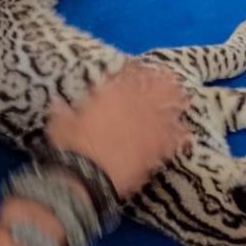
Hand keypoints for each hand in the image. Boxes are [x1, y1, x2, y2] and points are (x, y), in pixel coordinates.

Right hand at [46, 64, 189, 196]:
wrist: (85, 176)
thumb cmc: (69, 147)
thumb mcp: (61, 124)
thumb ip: (64, 112)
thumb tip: (57, 103)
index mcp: (110, 97)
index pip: (128, 77)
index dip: (139, 72)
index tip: (146, 68)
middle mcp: (133, 108)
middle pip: (155, 90)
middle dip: (165, 84)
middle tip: (174, 80)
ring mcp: (146, 129)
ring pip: (168, 111)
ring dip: (176, 104)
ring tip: (185, 100)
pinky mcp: (154, 151)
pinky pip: (172, 141)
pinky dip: (180, 137)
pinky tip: (187, 135)